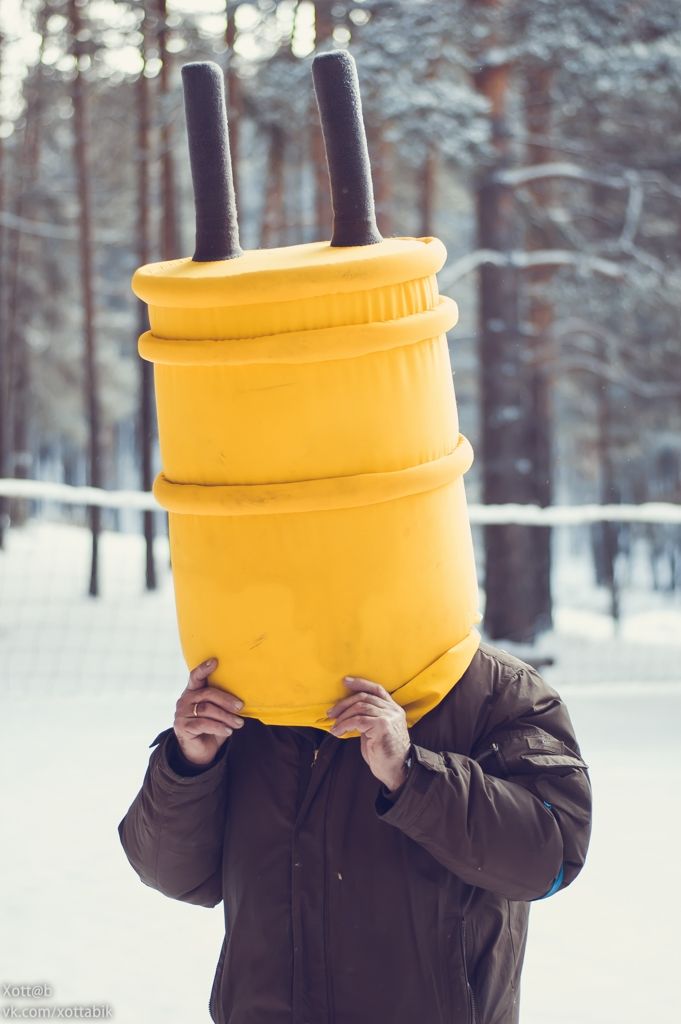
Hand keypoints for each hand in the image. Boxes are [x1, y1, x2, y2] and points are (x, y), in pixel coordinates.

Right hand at [173, 658, 244, 766]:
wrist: (200, 751)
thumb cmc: (212, 727)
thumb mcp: (219, 713)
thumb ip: (224, 703)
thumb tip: (245, 699)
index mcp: (193, 691)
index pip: (196, 676)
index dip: (204, 668)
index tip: (215, 661)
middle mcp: (185, 699)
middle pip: (207, 694)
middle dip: (226, 699)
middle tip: (241, 707)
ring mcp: (181, 713)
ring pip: (206, 709)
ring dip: (226, 716)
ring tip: (239, 723)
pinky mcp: (182, 727)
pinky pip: (203, 724)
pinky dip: (218, 727)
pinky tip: (228, 731)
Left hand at [327, 676, 410, 790]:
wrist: (396, 770)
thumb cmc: (383, 753)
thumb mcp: (375, 731)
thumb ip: (368, 718)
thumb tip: (347, 712)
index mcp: (393, 709)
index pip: (377, 689)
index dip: (360, 683)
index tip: (345, 681)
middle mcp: (393, 710)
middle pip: (364, 697)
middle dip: (344, 703)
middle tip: (331, 713)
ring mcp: (389, 717)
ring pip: (360, 707)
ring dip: (343, 717)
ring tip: (334, 726)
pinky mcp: (383, 726)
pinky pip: (358, 720)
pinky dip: (344, 725)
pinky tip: (338, 732)